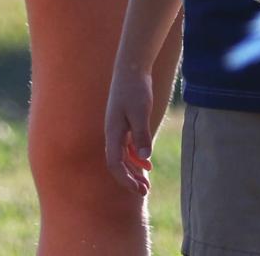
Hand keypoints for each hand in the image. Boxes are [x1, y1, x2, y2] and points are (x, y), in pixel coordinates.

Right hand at [104, 64, 156, 194]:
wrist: (131, 68)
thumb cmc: (135, 89)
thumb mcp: (141, 112)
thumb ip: (142, 134)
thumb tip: (145, 158)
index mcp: (113, 133)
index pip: (115, 164)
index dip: (125, 179)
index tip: (138, 190)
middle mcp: (113, 134)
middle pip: (119, 164)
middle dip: (130, 179)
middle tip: (144, 192)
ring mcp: (118, 129)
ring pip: (124, 157)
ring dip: (134, 170)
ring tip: (145, 184)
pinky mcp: (125, 124)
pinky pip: (128, 147)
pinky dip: (136, 157)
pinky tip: (146, 163)